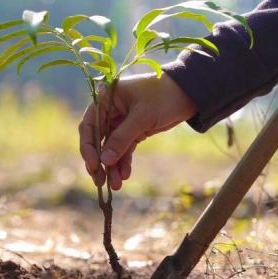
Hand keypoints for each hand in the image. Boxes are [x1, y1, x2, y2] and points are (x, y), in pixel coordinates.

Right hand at [79, 72, 197, 189]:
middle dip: (100, 161)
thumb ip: (122, 138)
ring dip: (112, 166)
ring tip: (116, 185)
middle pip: (98, 140)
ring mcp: (122, 122)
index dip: (88, 147)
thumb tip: (104, 161)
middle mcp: (111, 111)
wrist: (189, 94)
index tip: (94, 165)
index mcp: (106, 99)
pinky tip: (125, 175)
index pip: (89, 125)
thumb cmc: (163, 96)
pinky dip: (124, 162)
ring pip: (112, 148)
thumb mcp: (142, 116)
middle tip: (100, 181)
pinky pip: (125, 149)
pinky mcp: (134, 131)